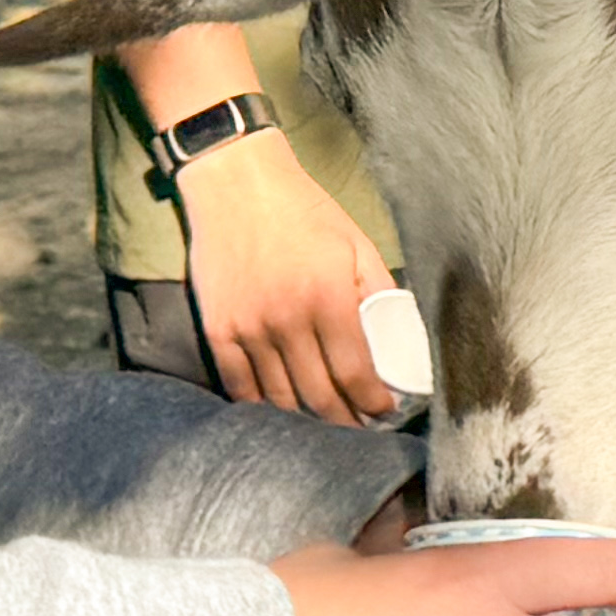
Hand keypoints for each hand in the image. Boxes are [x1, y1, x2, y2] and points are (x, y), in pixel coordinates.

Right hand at [182, 125, 402, 423]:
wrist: (236, 185)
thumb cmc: (304, 212)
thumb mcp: (356, 244)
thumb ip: (378, 292)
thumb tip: (398, 342)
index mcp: (328, 298)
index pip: (355, 373)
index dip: (373, 403)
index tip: (385, 413)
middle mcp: (287, 320)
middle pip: (319, 395)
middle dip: (345, 421)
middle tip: (361, 431)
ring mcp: (248, 329)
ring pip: (280, 398)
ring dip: (306, 422)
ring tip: (327, 428)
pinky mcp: (217, 331)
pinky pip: (239, 386)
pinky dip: (262, 407)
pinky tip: (282, 414)